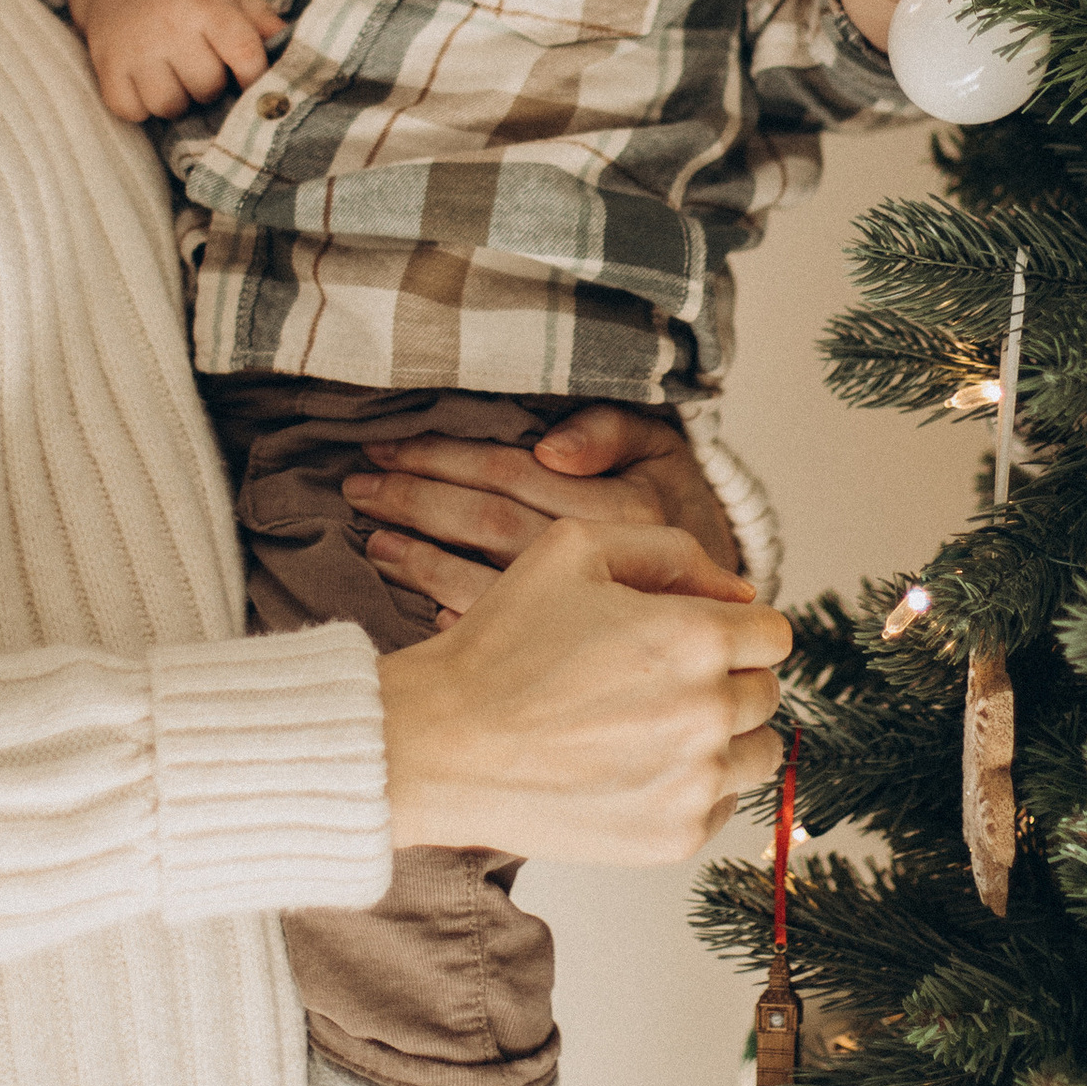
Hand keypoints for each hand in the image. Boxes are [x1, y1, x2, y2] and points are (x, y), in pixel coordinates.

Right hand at [66, 0, 282, 121]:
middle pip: (206, 87)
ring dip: (178, 100)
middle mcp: (170, 25)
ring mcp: (135, 46)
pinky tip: (147, 83)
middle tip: (205, 68)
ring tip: (178, 77)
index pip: (244, 54)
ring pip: (168, 105)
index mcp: (208, 3)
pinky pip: (130, 110)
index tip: (252, 81)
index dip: (254, 78)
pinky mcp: (106, 63)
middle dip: (212, 85)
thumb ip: (262, 19)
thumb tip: (300, 51)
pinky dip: (141, 106)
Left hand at [344, 403, 740, 601]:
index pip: (510, 471)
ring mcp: (579, 617)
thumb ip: (610, 431)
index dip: (443, 456)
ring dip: (418, 559)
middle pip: (485, 524)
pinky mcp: (564, 655)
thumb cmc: (674, 504)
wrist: (725, 597)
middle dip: (415, 501)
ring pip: (479, 582)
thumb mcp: (661, 448)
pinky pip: (495, 633)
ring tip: (374, 539)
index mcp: (619, 506)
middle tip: (361, 489)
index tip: (388, 448)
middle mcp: (599, 564)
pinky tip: (414, 600)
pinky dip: (448, 613)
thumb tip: (551, 447)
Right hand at [381, 516, 788, 864]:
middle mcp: (708, 711)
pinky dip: (691, 788)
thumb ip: (671, 550)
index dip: (733, 629)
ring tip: (649, 728)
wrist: (440, 743)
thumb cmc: (501, 643)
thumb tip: (743, 589)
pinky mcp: (674, 837)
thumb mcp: (574, 551)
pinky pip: (722, 806)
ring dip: (722, 738)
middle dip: (724, 679)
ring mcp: (695, 782)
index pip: (772, 634)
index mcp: (696, 636)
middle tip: (652, 683)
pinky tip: (632, 768)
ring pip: (759, 753)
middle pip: (767, 692)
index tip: (690, 640)